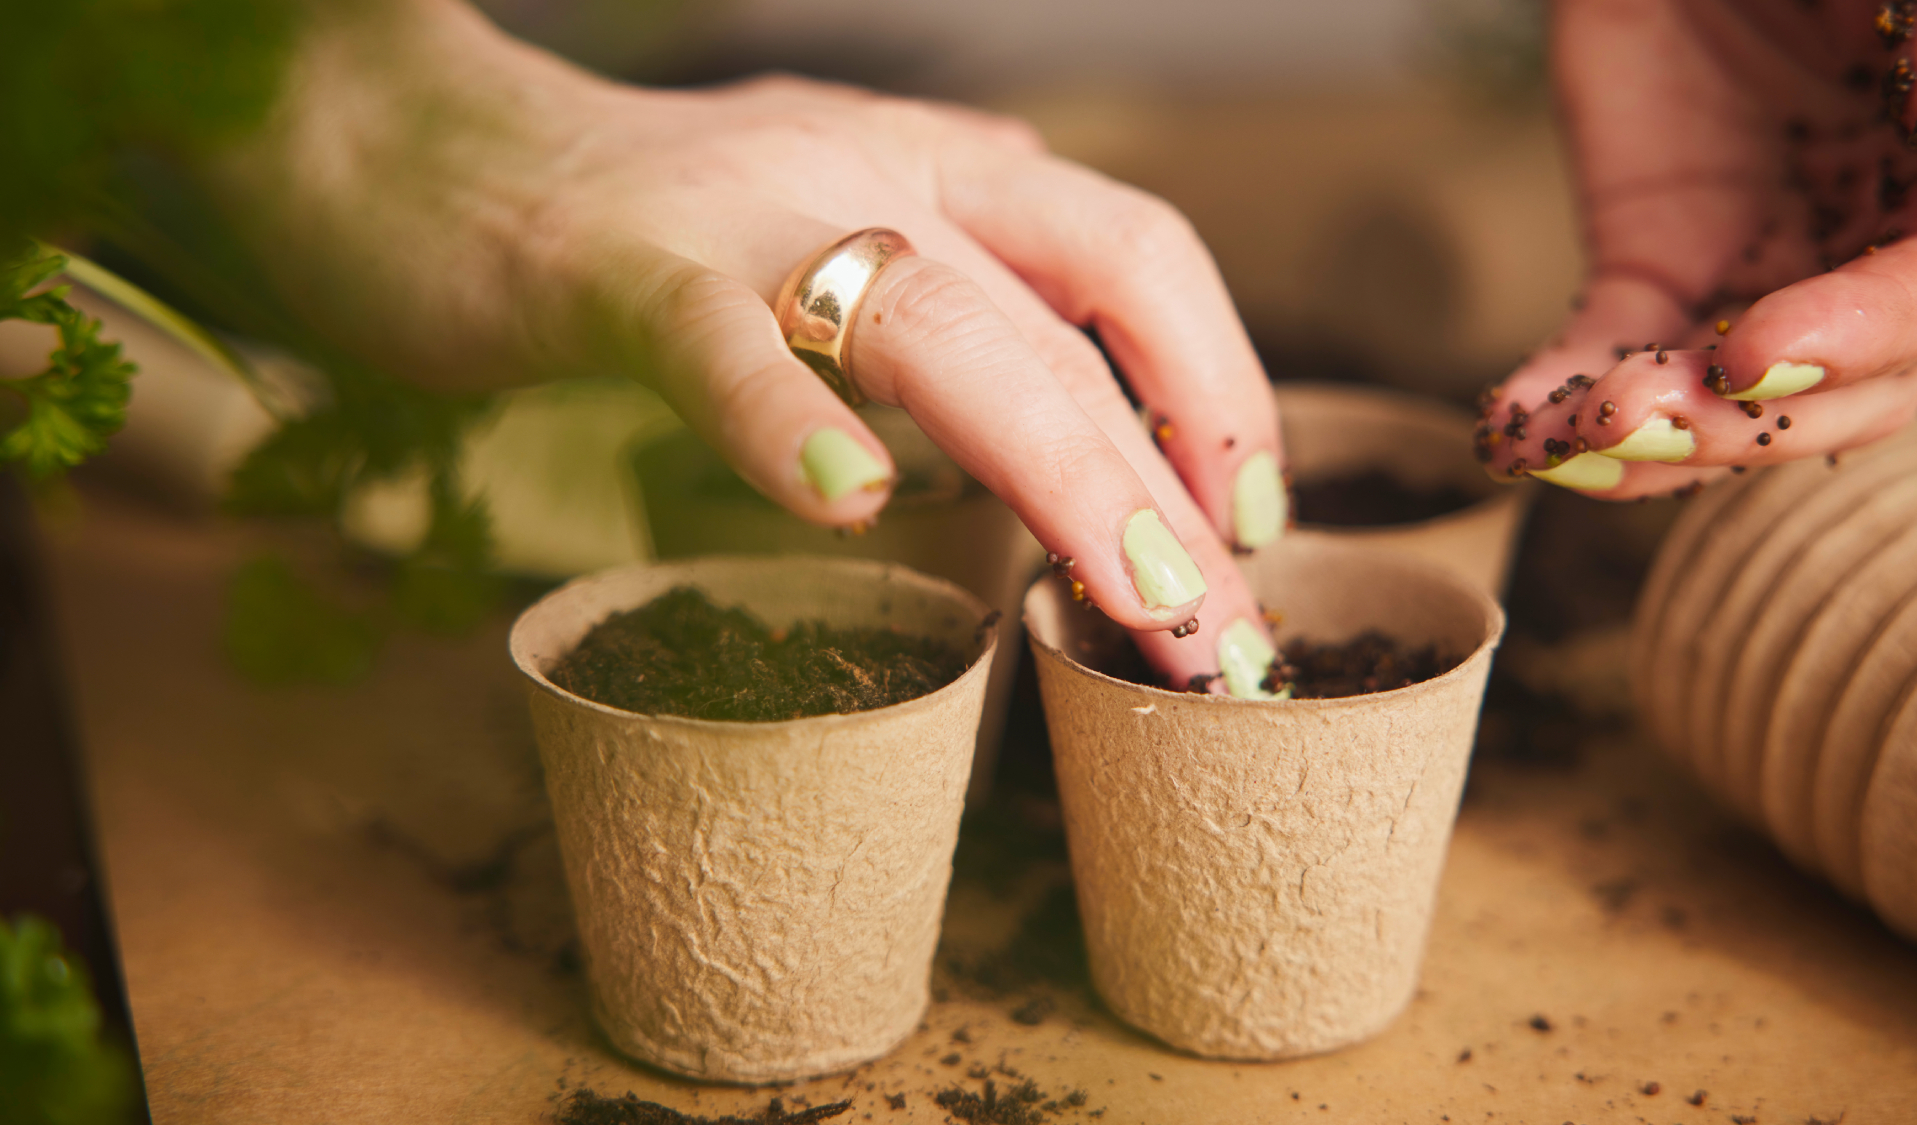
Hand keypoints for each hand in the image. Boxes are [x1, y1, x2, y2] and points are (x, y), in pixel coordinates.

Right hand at [200, 0, 1292, 692]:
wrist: (406, 143)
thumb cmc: (616, 222)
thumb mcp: (818, 224)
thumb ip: (933, 265)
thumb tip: (1048, 331)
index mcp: (928, 169)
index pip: (1130, 262)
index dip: (1220, 390)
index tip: (1255, 528)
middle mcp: (870, 172)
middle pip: (1074, 320)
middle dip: (1176, 489)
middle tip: (1232, 639)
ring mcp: (747, 214)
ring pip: (944, 332)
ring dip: (1068, 477)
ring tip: (1143, 606)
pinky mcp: (616, 269)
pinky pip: (719, 346)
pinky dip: (788, 425)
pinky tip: (850, 507)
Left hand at [1479, 0, 1916, 497]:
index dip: (1861, 341)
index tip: (1756, 352)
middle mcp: (1872, 254)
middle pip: (1840, 390)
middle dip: (1739, 425)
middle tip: (1631, 418)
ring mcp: (1761, 276)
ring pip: (1726, 402)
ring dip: (1646, 443)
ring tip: (1562, 441)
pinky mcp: (1655, 275)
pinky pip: (1614, 358)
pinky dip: (1558, 405)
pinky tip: (1511, 430)